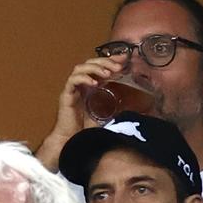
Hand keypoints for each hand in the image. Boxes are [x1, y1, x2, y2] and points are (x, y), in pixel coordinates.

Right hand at [36, 57, 122, 171]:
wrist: (70, 141)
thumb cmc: (84, 131)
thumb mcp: (106, 116)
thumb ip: (116, 108)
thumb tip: (135, 108)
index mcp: (89, 87)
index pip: (99, 67)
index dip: (111, 60)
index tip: (125, 60)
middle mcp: (79, 86)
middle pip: (90, 63)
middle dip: (105, 61)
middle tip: (118, 66)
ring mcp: (72, 90)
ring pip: (80, 68)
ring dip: (95, 67)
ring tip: (107, 73)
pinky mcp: (66, 96)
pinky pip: (72, 80)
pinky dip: (83, 78)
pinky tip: (94, 83)